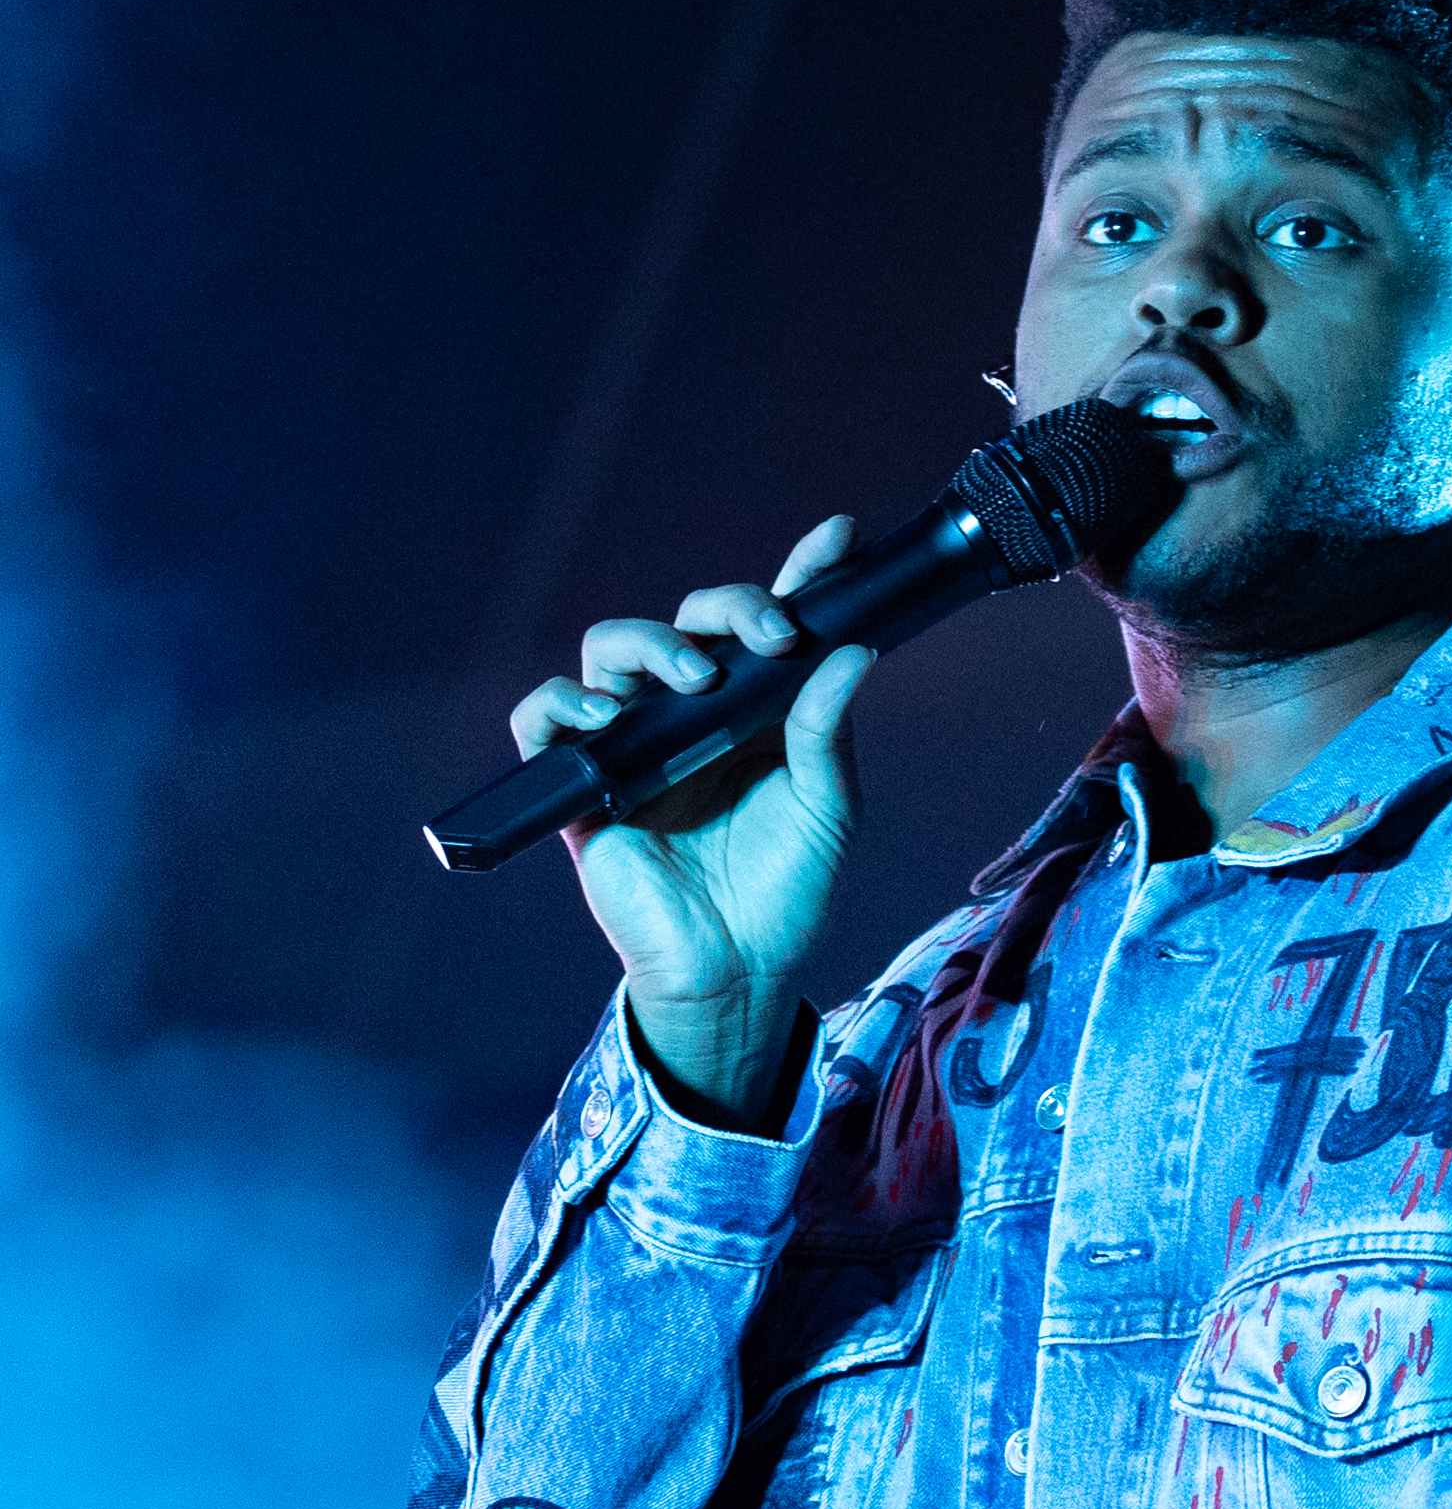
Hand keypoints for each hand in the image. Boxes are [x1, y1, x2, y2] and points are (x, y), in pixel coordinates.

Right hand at [511, 516, 875, 1125]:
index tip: (840, 539)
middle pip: (689, 622)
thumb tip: (851, 653)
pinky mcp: (584, 784)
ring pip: (613, 649)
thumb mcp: (826, 807)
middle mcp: (694, 714)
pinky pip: (543, 720)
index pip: (769, 627)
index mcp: (757, 711)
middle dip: (729, 608)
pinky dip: (562, 704)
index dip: (802, 576)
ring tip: (696, 676)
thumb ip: (828, 730)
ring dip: (652, 645)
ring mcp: (635, 743)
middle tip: (771, 635)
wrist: (739, 969)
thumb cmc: (784, 890)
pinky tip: (605, 713)